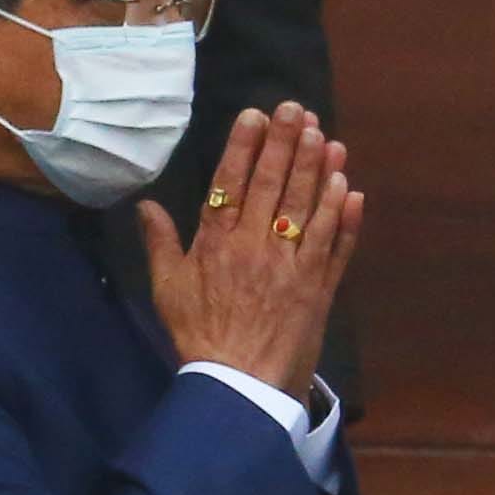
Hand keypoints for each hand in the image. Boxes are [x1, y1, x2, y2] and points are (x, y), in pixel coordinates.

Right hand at [137, 102, 365, 399]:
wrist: (239, 386)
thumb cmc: (198, 336)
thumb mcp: (166, 290)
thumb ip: (160, 244)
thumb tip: (145, 205)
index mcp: (217, 244)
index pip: (231, 183)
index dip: (245, 146)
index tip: (255, 114)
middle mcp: (257, 246)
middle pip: (274, 185)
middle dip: (286, 143)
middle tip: (298, 109)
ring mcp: (293, 265)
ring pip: (308, 207)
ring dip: (319, 169)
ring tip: (326, 135)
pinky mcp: (320, 287)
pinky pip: (336, 246)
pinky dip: (344, 217)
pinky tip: (349, 188)